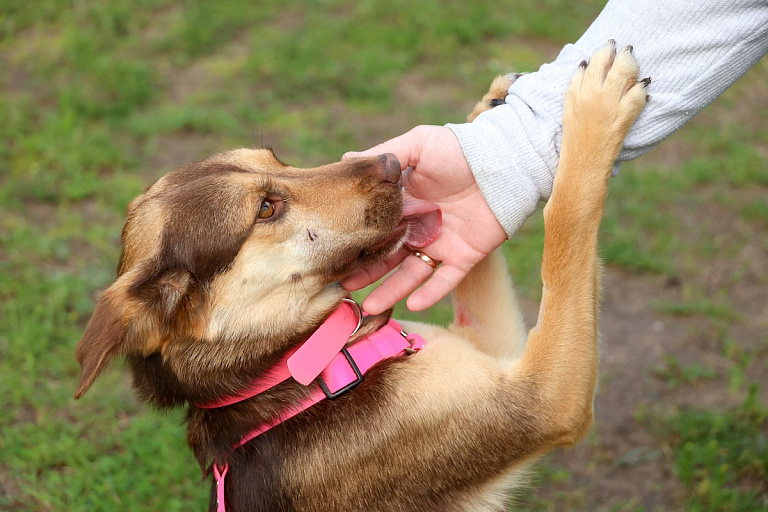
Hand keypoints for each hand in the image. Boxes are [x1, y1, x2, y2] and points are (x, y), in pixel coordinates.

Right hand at [342, 125, 506, 313]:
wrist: (502, 163)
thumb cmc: (458, 149)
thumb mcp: (418, 145)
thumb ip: (385, 154)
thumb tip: (346, 160)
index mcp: (404, 204)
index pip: (375, 229)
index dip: (357, 242)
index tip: (335, 254)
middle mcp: (418, 228)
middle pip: (388, 257)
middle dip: (367, 273)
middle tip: (345, 286)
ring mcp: (440, 244)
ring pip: (411, 275)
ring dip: (392, 291)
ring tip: (372, 307)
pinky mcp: (464, 257)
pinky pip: (445, 280)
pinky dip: (431, 294)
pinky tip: (413, 305)